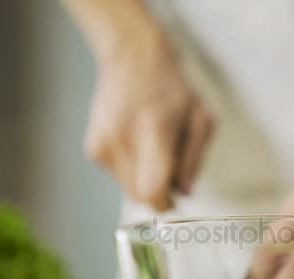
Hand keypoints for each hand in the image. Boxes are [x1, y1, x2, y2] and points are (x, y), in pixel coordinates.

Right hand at [84, 30, 213, 210]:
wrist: (132, 59)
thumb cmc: (172, 89)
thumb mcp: (200, 119)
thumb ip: (194, 160)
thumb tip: (184, 193)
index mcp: (155, 132)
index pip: (151, 191)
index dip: (165, 204)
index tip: (175, 198)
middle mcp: (123, 140)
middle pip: (139, 195)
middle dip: (158, 191)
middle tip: (170, 166)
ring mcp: (103, 144)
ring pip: (127, 188)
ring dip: (144, 177)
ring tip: (151, 145)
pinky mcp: (93, 148)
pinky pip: (116, 175)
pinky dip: (130, 167)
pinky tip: (136, 140)